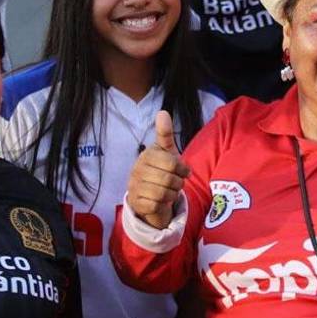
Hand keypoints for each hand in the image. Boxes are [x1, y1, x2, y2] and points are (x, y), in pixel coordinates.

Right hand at [125, 111, 190, 229]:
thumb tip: (162, 112)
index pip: (172, 163)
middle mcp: (137, 170)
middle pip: (168, 179)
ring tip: (170, 191)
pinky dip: (164, 205)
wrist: (151, 196)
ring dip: (172, 194)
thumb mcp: (167, 152)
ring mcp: (134, 187)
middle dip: (178, 183)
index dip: (182, 169)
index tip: (183, 171)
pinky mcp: (136, 203)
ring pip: (163, 193)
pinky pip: (156, 205)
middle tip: (176, 183)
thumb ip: (165, 134)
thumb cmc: (162, 170)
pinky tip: (161, 201)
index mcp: (146, 155)